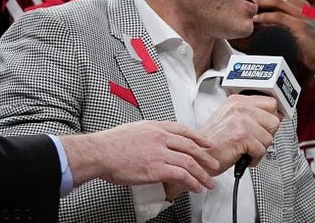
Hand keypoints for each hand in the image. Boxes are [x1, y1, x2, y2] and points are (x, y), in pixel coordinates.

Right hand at [63, 121, 220, 192]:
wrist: (100, 152)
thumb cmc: (109, 144)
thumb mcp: (133, 130)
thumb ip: (147, 135)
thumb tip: (151, 143)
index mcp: (156, 127)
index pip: (184, 131)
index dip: (199, 138)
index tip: (207, 144)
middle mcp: (162, 138)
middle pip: (191, 147)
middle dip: (206, 158)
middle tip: (214, 165)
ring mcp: (161, 153)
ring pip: (190, 162)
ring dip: (202, 174)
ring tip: (209, 182)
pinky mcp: (157, 168)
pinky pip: (181, 175)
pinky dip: (192, 182)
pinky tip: (196, 187)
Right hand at [198, 93, 280, 169]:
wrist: (198, 159)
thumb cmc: (213, 143)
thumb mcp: (232, 120)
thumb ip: (251, 115)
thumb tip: (276, 117)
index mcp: (238, 101)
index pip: (271, 103)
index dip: (272, 117)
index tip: (268, 127)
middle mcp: (239, 107)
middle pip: (274, 120)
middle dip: (267, 134)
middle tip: (255, 141)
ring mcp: (240, 120)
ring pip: (269, 137)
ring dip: (260, 149)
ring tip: (246, 150)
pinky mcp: (241, 136)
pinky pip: (261, 149)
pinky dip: (255, 158)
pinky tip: (244, 157)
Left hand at [252, 0, 314, 72]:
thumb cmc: (310, 42)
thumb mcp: (295, 26)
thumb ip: (282, 19)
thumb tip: (261, 17)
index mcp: (302, 4)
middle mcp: (303, 6)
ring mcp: (303, 15)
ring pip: (279, 1)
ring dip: (262, 2)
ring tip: (250, 6)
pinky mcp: (301, 27)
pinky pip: (280, 18)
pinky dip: (266, 17)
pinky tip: (257, 20)